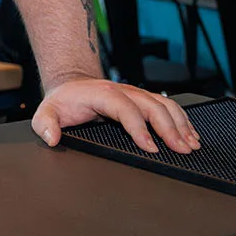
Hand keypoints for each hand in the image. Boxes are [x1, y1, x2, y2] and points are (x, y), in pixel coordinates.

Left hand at [31, 77, 200, 153]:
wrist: (72, 85)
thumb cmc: (63, 101)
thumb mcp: (46, 111)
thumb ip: (44, 124)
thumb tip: (51, 138)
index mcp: (102, 94)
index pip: (125, 108)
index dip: (139, 128)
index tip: (150, 148)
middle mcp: (123, 91)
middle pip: (152, 106)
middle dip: (169, 128)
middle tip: (181, 149)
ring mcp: (135, 94)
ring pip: (164, 104)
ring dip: (180, 124)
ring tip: (191, 144)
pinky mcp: (143, 99)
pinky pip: (167, 106)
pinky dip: (181, 120)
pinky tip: (190, 135)